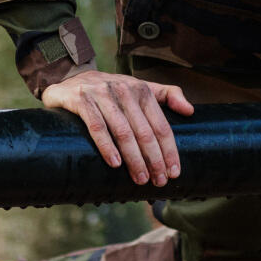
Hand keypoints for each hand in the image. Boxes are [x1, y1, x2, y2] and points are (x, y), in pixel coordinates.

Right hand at [40, 69, 195, 186]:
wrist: (70, 79)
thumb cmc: (110, 91)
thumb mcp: (139, 88)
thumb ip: (167, 95)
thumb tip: (190, 111)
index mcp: (142, 90)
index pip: (160, 125)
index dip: (169, 151)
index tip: (173, 173)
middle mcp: (124, 90)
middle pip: (144, 131)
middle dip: (153, 160)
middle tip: (158, 181)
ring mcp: (102, 94)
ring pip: (123, 131)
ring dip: (133, 158)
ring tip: (140, 178)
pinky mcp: (81, 100)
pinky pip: (96, 126)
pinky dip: (106, 146)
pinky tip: (115, 164)